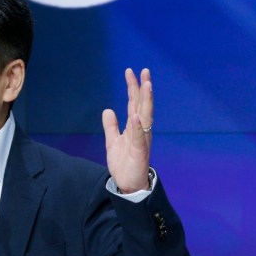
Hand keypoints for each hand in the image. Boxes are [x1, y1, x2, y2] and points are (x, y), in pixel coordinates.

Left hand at [101, 67, 153, 192]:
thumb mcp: (113, 142)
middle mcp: (141, 130)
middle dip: (143, 88)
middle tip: (144, 71)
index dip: (133, 88)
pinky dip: (137, 126)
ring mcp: (141, 140)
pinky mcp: (140, 152)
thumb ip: (111, 126)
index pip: (134, 103)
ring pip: (145, 117)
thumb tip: (108, 110)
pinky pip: (139, 137)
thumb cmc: (124, 164)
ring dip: (146, 101)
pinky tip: (135, 116)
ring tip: (146, 85)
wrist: (128, 185)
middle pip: (142, 105)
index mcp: (134, 127)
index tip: (131, 72)